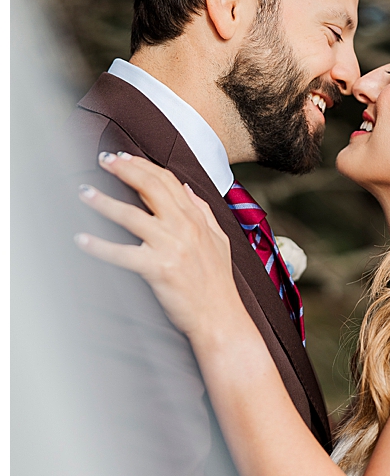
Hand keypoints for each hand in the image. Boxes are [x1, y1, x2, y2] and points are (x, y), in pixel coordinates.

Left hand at [76, 152, 243, 341]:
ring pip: (131, 216)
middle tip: (103, 160)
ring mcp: (172, 247)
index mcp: (196, 220)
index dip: (142, 165)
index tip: (122, 157)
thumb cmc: (217, 283)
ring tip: (84, 192)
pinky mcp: (158, 269)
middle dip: (124, 170)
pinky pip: (122, 254)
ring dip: (103, 202)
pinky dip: (99, 247)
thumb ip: (203, 212)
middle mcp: (185, 228)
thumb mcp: (219, 241)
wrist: (220, 317)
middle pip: (151, 188)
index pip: (168, 181)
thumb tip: (187, 188)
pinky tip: (82, 239)